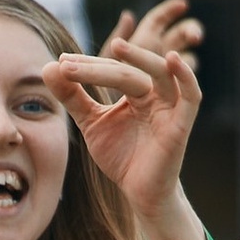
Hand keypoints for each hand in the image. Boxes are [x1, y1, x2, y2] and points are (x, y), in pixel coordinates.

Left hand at [42, 6, 201, 239]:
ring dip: (140, 58)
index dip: (86, 66)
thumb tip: (47, 67)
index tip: (59, 64)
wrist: (140, 192)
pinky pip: (192, 95)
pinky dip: (186, 76)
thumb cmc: (121, 156)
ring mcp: (170, 106)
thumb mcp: (91, 123)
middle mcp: (153, 93)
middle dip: (97, 69)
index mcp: (134, 90)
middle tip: (68, 65)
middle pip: (127, 73)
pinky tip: (173, 59)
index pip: (110, 70)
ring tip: (117, 46)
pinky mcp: (182, 124)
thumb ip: (72, 97)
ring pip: (159, 74)